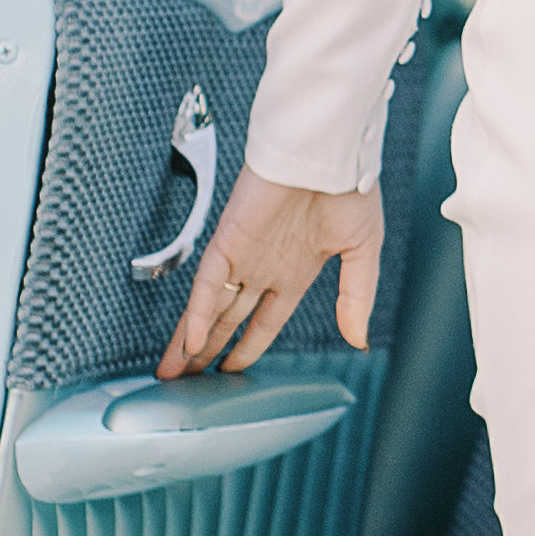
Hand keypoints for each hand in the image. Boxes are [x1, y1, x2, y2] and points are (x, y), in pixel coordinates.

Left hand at [157, 166, 382, 377]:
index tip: (228, 374)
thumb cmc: (349, 186)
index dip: (246, 348)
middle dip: (207, 353)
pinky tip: (191, 341)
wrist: (329, 150)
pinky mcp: (228, 240)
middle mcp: (264, 267)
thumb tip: (358, 340)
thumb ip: (357, 296)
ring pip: (210, 308)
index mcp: (295, 270)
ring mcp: (244, 256)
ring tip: (171, 374)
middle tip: (185, 385)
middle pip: (228, 319)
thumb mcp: (363, 248)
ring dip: (191, 341)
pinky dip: (199, 313)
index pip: (264, 320)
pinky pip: (208, 283)